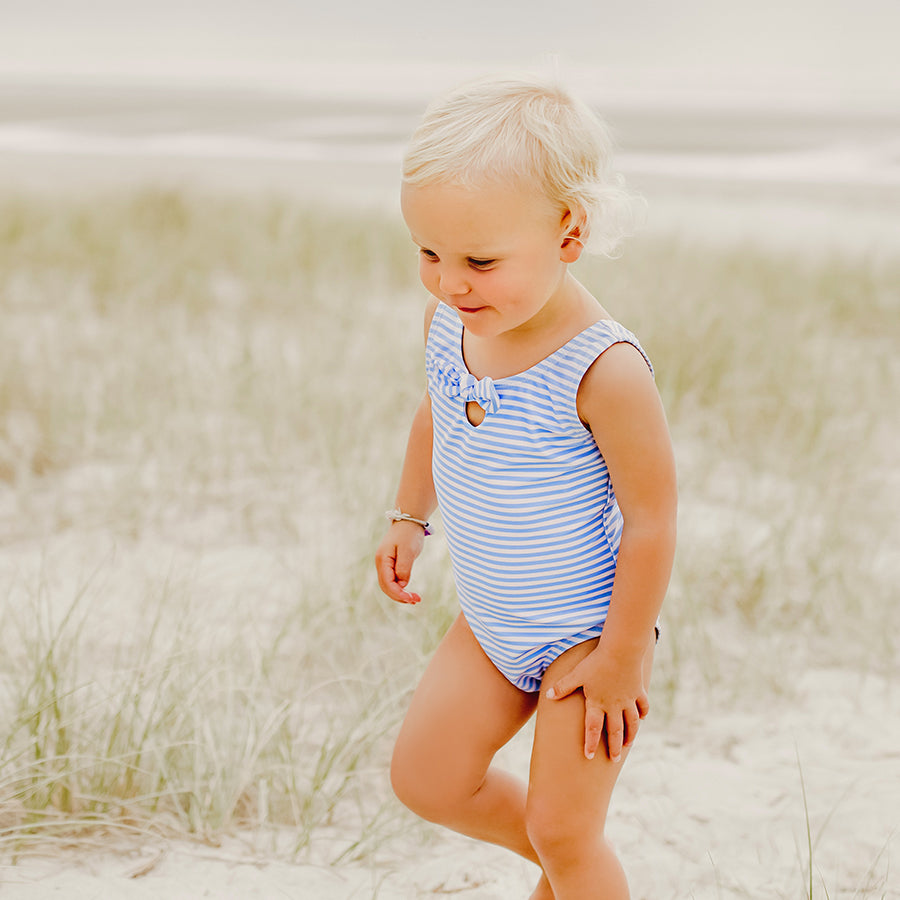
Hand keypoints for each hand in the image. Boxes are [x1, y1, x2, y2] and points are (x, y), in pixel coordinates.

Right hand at [375, 522, 425, 604]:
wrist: (409, 521)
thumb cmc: (409, 534)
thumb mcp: (409, 551)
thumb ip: (404, 568)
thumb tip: (402, 584)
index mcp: (382, 560)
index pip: (387, 583)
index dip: (398, 594)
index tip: (411, 599)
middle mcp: (381, 563)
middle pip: (386, 587)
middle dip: (400, 596)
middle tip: (416, 601)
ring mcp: (385, 564)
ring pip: (389, 585)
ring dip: (400, 594)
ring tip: (415, 599)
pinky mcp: (391, 564)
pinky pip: (393, 580)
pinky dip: (401, 588)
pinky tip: (409, 592)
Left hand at [546, 644, 648, 761]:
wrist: (621, 650)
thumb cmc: (596, 661)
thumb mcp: (577, 674)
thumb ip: (563, 686)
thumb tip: (549, 696)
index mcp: (597, 703)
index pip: (592, 728)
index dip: (590, 743)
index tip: (588, 756)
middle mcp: (614, 705)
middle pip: (615, 731)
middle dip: (614, 747)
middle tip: (614, 759)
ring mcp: (628, 699)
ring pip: (632, 723)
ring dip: (630, 735)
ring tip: (628, 745)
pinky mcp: (638, 691)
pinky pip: (642, 706)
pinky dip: (643, 713)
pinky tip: (642, 718)